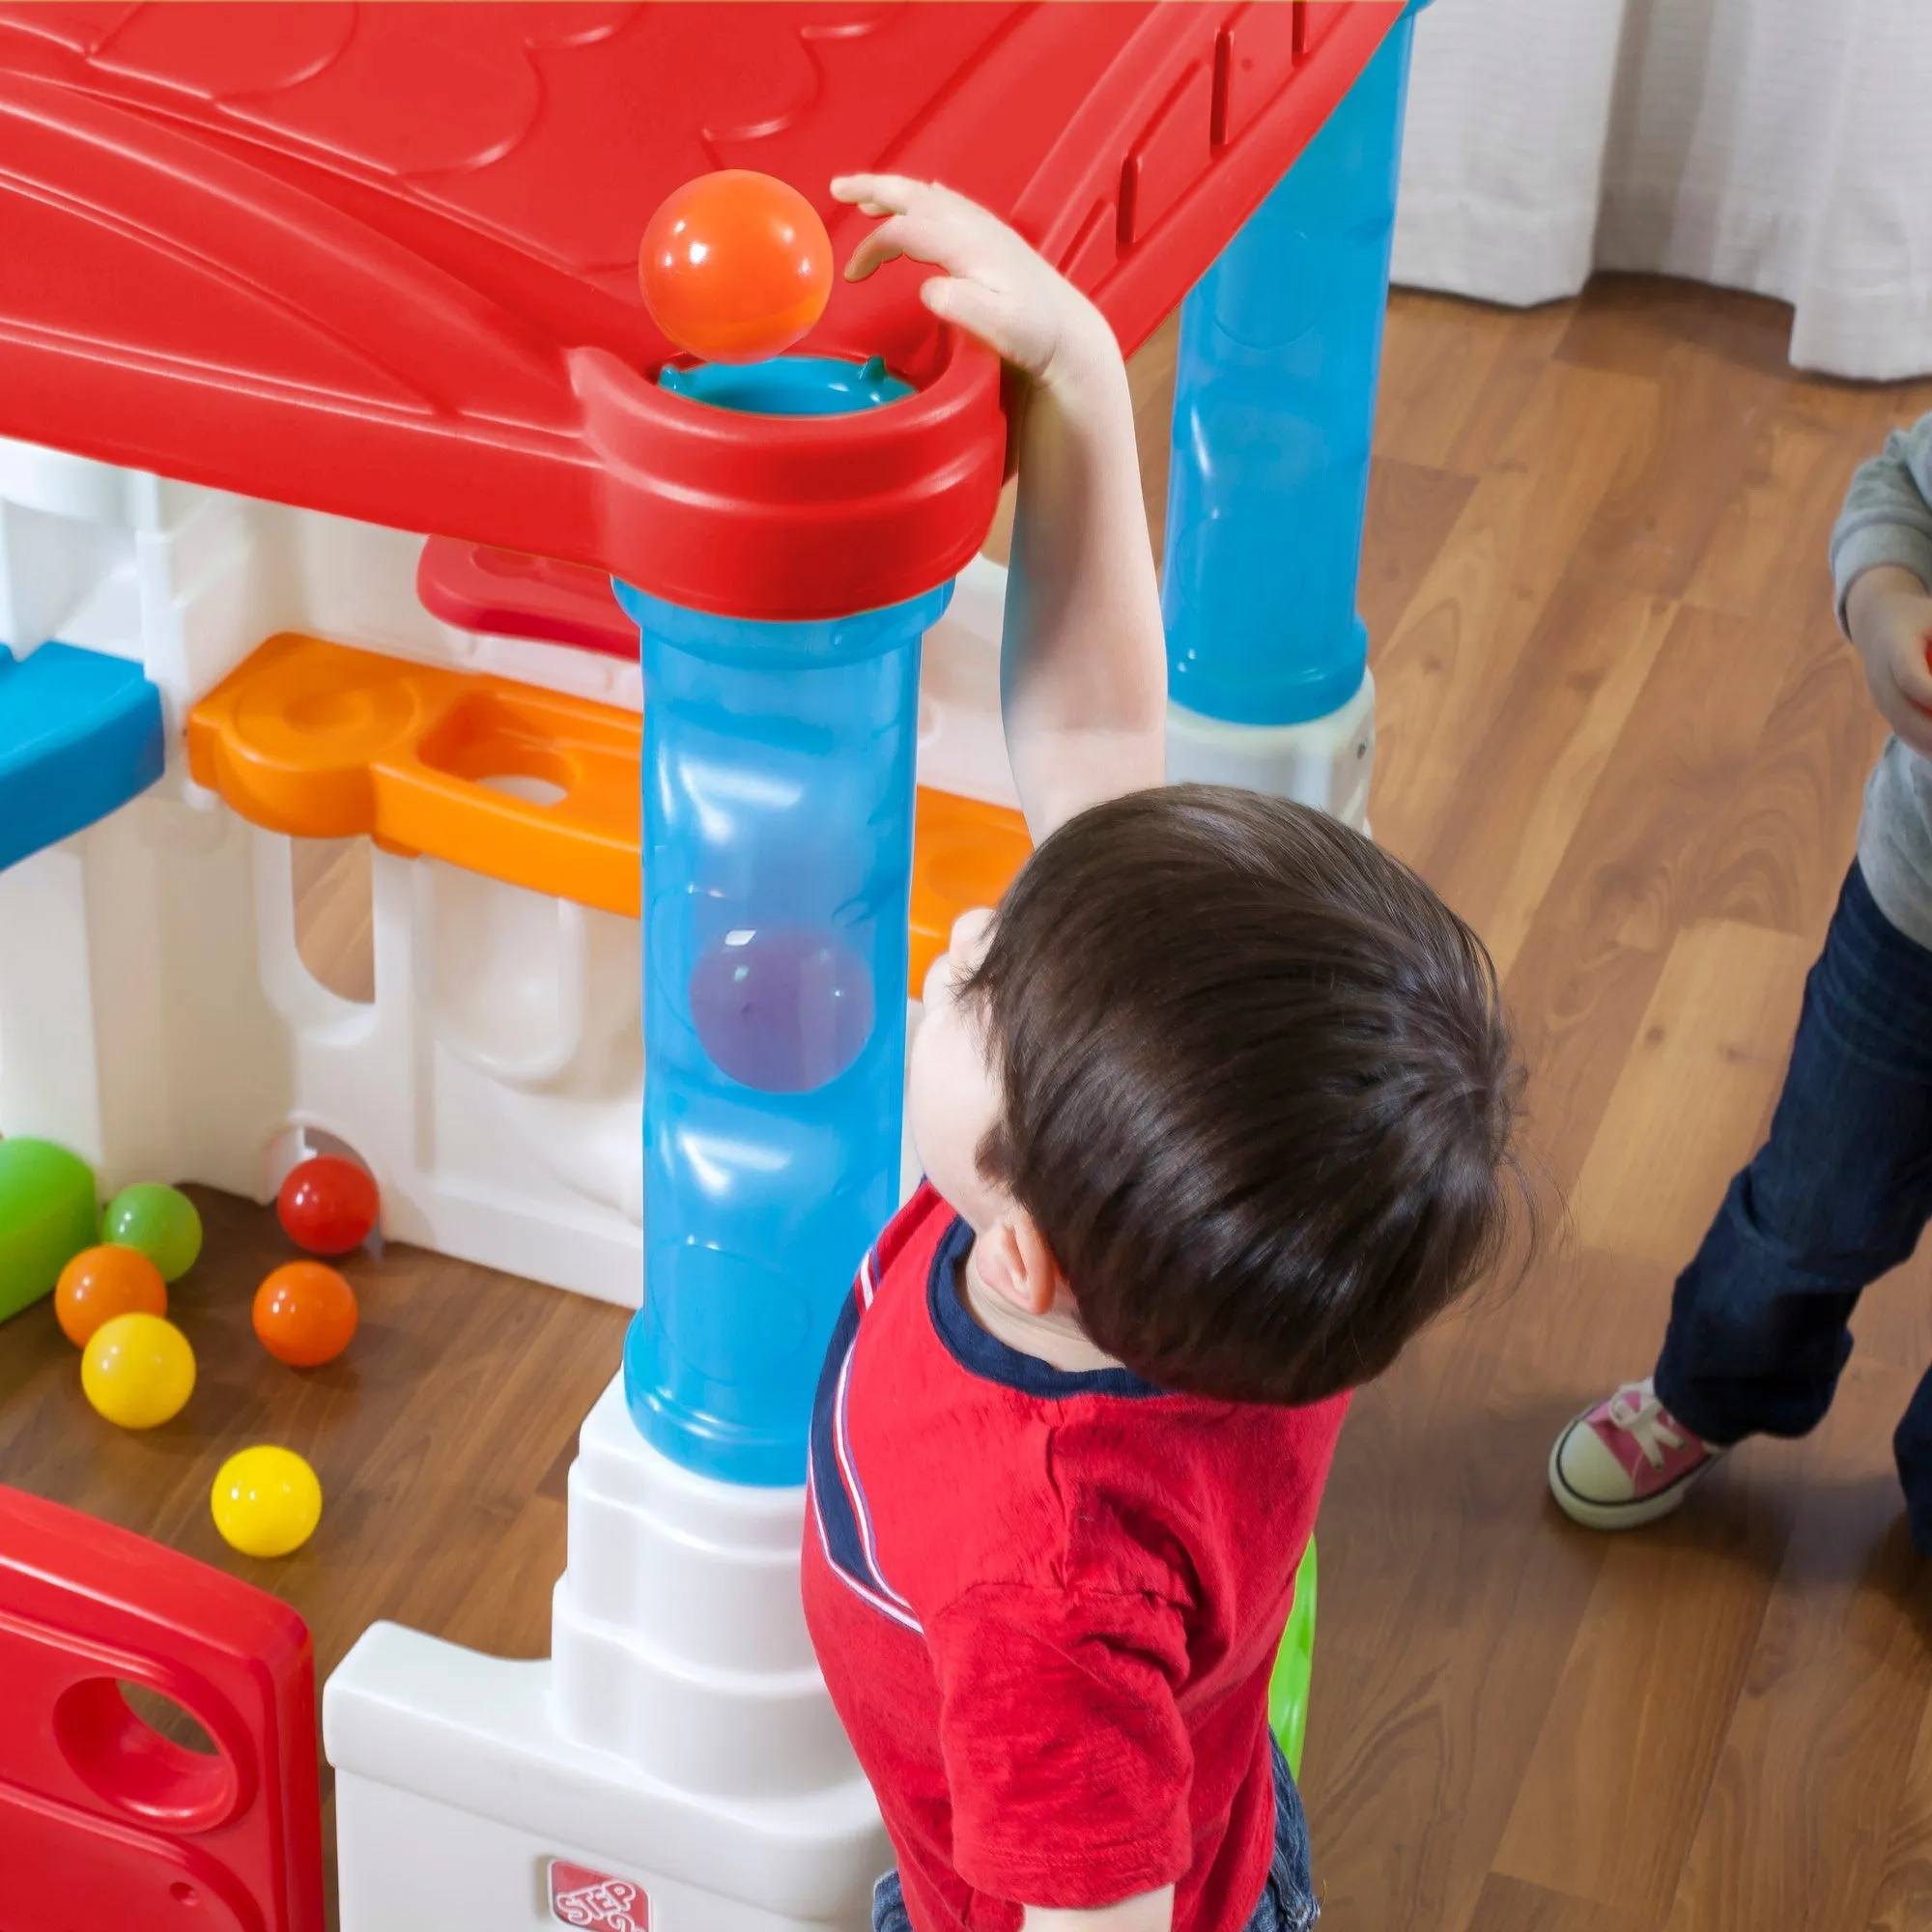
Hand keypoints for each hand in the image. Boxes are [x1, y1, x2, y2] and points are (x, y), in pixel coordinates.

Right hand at [831, 175, 1111, 393]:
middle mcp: (975, 227)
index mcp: (968, 246)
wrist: (1069, 332)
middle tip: (837, 188)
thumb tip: (929, 289)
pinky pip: (949, 203)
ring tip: (863, 197)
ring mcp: (984, 228)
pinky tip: (922, 196)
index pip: (906, 231)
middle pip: (915, 196)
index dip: (873, 248)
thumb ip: (964, 306)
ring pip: (930, 196)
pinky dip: (924, 197)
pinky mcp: (992, 237)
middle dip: (873, 189)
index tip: (854, 275)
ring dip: (894, 192)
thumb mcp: (1001, 329)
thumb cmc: (1035, 336)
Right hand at [1847, 565, 1931, 756]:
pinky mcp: (1888, 711)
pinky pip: (1907, 733)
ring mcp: (1882, 698)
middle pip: (1904, 714)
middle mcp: (1881, 678)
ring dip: (1931, 744)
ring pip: (1905, 729)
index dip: (1930, 694)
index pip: (1910, 677)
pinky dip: (1928, 746)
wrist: (1877, 624)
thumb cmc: (1917, 618)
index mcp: (1893, 648)